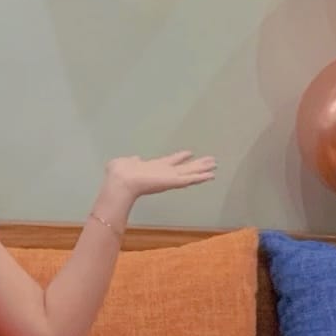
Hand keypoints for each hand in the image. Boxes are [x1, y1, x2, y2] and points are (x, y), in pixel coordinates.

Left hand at [103, 152, 217, 201]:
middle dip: (197, 164)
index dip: (179, 158)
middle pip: (184, 167)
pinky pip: (190, 179)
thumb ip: (132, 160)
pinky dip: (201, 177)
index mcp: (153, 167)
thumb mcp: (125, 162)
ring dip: (202, 169)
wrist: (122, 182)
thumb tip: (136, 158)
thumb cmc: (120, 173)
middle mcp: (164, 172)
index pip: (170, 162)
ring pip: (190, 173)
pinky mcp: (173, 181)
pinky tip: (211, 175)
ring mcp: (170, 178)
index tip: (189, 152)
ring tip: (215, 166)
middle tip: (211, 160)